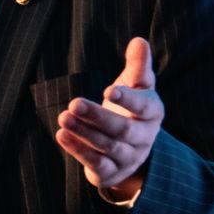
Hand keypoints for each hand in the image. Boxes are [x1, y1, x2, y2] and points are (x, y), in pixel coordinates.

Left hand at [56, 37, 162, 199]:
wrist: (129, 150)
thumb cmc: (131, 109)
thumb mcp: (137, 87)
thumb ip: (138, 66)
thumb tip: (139, 41)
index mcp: (152, 113)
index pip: (144, 107)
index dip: (128, 99)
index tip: (110, 90)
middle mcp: (143, 138)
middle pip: (122, 129)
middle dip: (98, 117)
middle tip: (74, 103)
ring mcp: (128, 157)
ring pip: (107, 146)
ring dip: (84, 132)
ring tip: (63, 117)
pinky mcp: (110, 172)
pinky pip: (95, 163)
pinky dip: (78, 150)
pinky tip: (61, 135)